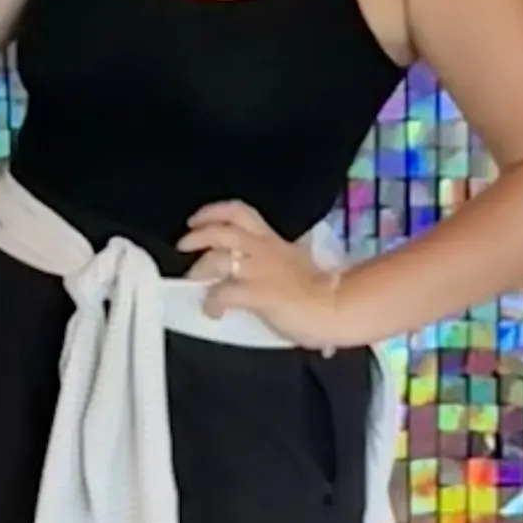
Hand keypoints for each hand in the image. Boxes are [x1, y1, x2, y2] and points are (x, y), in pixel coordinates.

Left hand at [185, 200, 347, 349]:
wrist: (338, 307)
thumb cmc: (323, 290)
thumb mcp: (299, 261)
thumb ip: (281, 256)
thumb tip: (271, 261)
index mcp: (273, 240)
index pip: (240, 212)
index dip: (213, 211)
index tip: (196, 219)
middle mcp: (263, 250)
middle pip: (222, 230)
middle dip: (198, 234)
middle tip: (184, 244)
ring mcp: (259, 271)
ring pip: (217, 258)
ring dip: (200, 268)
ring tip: (195, 281)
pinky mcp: (257, 294)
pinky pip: (223, 293)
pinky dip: (213, 302)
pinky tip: (214, 311)